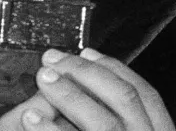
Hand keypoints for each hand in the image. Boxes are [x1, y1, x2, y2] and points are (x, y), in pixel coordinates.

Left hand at [18, 48, 174, 130]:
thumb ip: (123, 115)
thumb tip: (91, 81)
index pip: (145, 93)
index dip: (115, 69)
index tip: (87, 54)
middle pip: (123, 98)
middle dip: (87, 73)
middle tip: (54, 59)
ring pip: (101, 121)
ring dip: (69, 95)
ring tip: (43, 77)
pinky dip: (49, 129)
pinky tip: (30, 118)